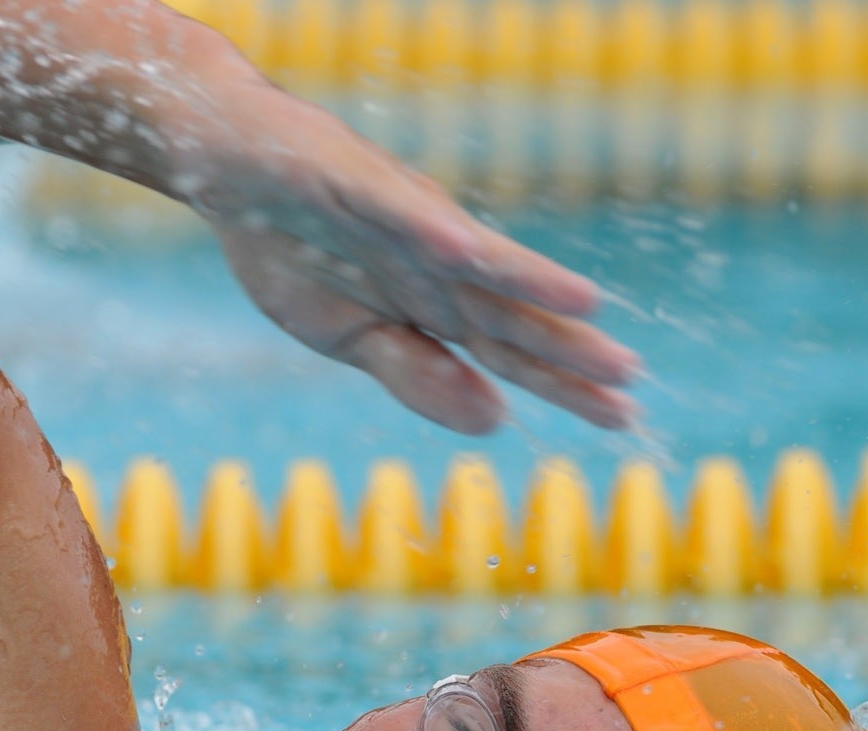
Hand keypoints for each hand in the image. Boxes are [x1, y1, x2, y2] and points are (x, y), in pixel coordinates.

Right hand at [189, 95, 641, 433]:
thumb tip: (497, 419)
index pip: (511, 353)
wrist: (237, 174)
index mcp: (433, 306)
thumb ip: (417, 376)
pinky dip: (429, 232)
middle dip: (567, 347)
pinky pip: (396, 213)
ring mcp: (403, 225)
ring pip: (474, 258)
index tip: (621, 416)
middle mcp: (436, 264)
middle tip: (630, 379)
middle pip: (509, 313)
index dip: (563, 384)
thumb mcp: (351, 338)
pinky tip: (466, 254)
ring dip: (527, 281)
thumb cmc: (295, 252)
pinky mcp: (357, 187)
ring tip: (587, 307)